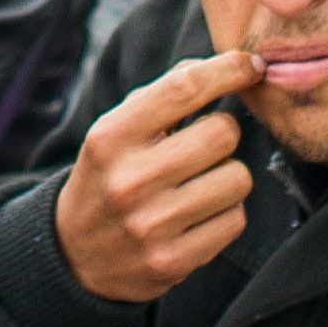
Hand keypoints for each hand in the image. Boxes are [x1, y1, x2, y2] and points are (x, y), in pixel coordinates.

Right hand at [51, 50, 263, 303]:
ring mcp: (151, 224)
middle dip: (223, 134)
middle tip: (204, 145)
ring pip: (238, 179)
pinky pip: (235, 220)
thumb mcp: (115, 130)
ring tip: (200, 183)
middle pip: (222, 134)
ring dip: (228, 176)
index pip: (183, 88)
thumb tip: (229, 67)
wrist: (75, 254)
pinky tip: (198, 214)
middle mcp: (129, 179)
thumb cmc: (109, 176)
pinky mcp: (173, 260)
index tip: (252, 65)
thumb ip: (163, 97)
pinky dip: (226, 213)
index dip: (227, 70)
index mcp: (111, 137)